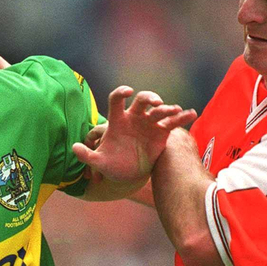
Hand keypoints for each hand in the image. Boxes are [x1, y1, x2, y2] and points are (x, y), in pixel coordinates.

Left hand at [72, 86, 195, 181]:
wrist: (127, 174)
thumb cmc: (111, 164)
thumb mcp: (98, 162)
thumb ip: (86, 155)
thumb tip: (74, 148)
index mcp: (117, 120)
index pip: (117, 100)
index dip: (121, 93)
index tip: (127, 91)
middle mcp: (134, 117)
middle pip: (141, 101)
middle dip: (149, 98)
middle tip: (155, 102)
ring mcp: (148, 124)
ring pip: (158, 110)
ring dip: (167, 108)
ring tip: (175, 110)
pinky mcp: (161, 132)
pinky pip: (172, 123)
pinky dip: (182, 117)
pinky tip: (192, 113)